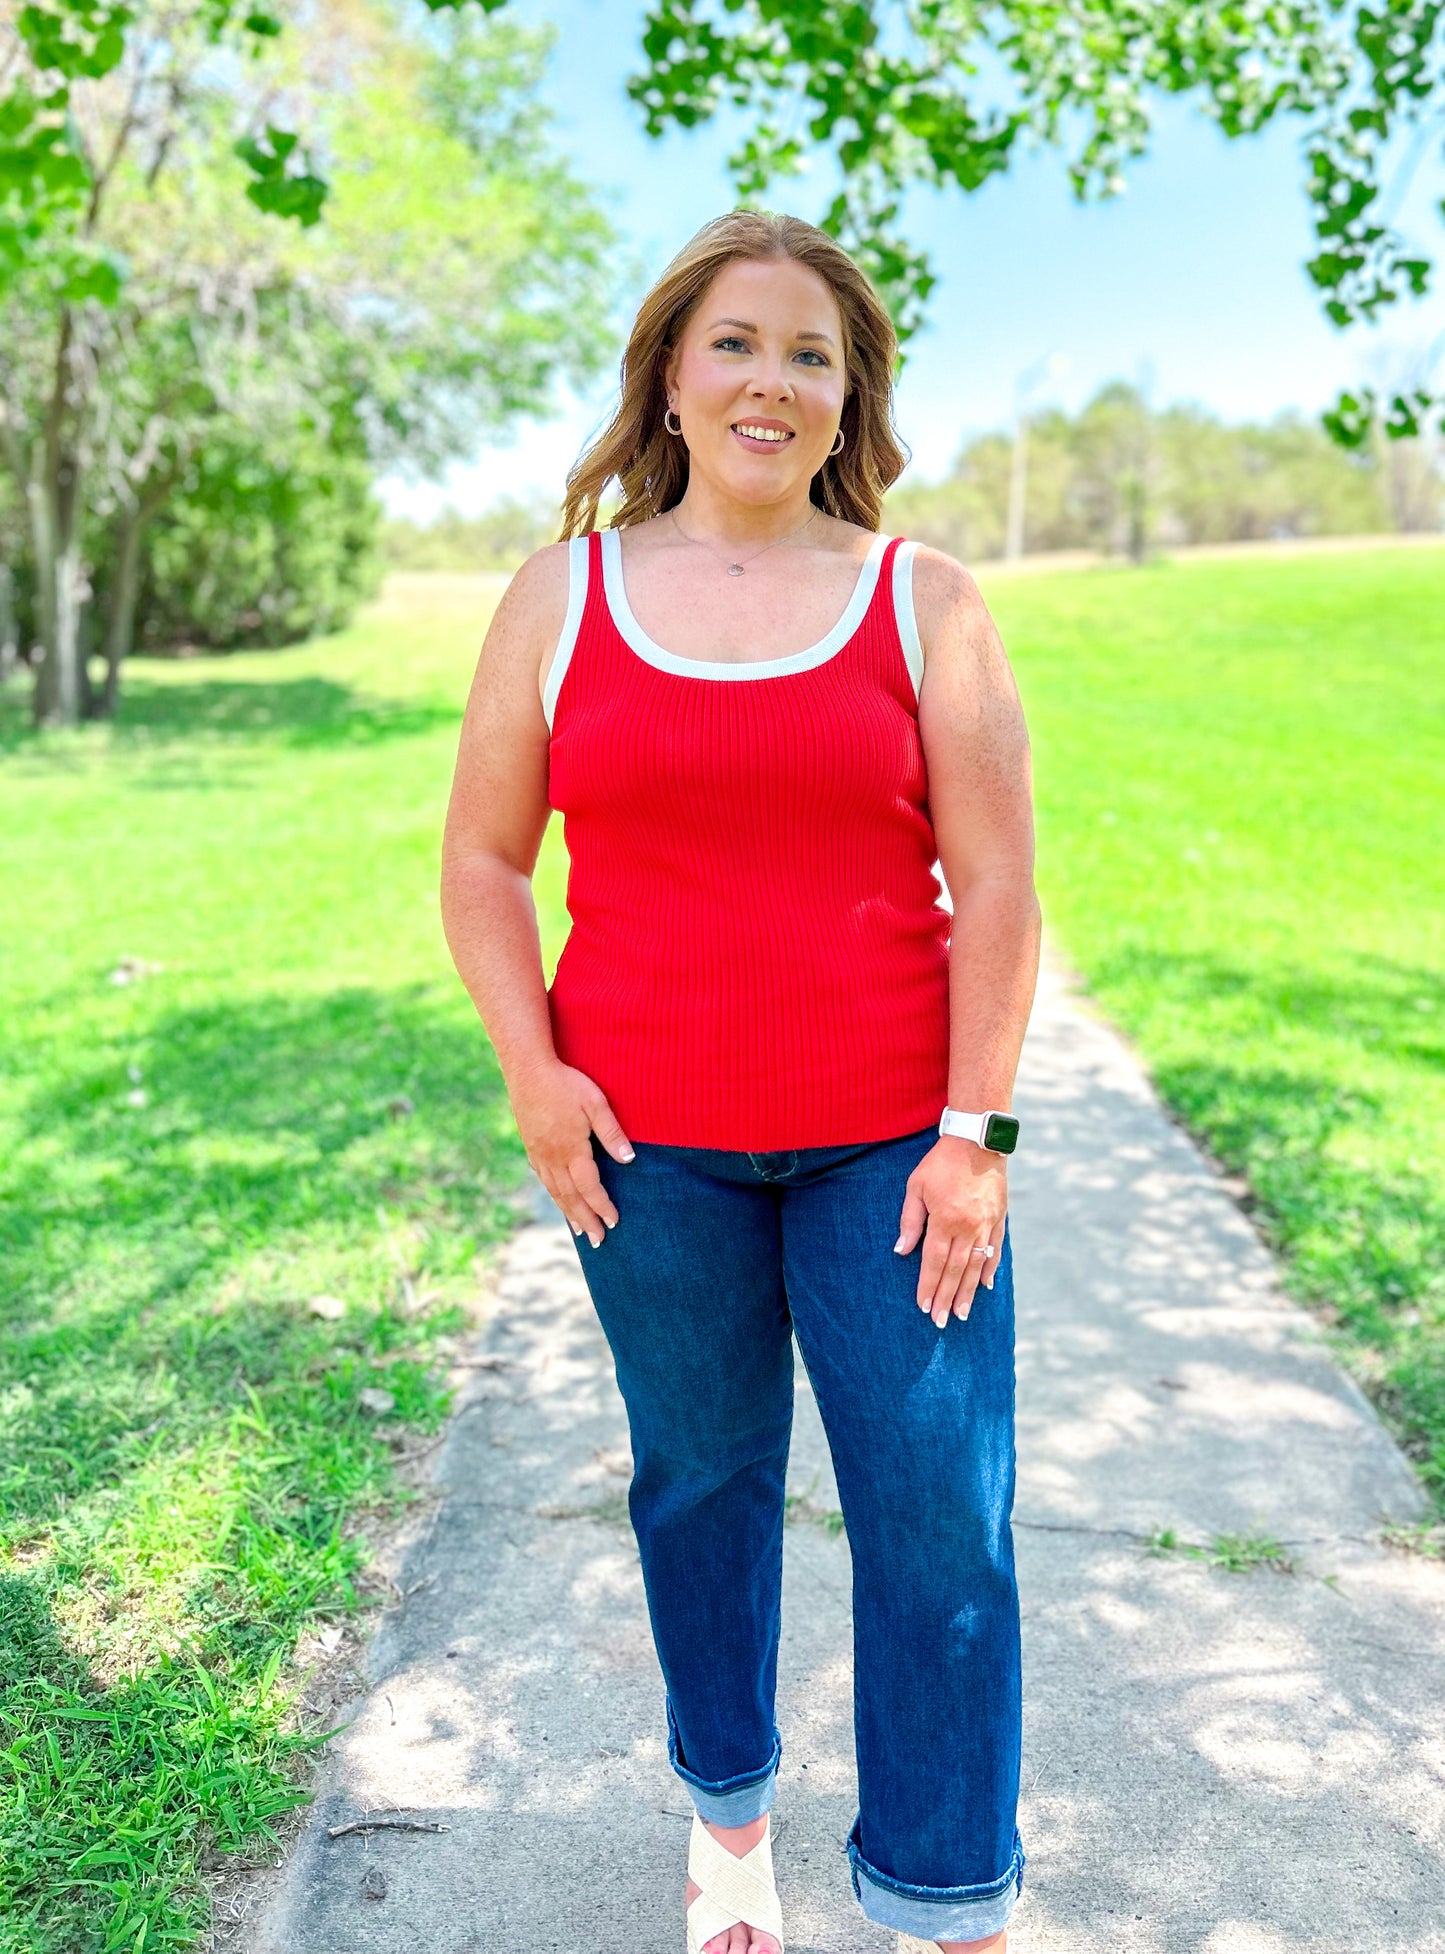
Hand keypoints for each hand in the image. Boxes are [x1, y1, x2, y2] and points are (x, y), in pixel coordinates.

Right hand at [512, 1060, 633, 1246]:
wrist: (528, 1070)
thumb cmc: (566, 1084)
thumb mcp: (595, 1103)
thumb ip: (612, 1133)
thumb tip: (629, 1160)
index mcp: (572, 1149)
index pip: (590, 1187)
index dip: (602, 1206)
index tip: (614, 1221)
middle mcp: (553, 1157)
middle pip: (571, 1197)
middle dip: (587, 1220)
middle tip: (599, 1241)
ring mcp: (539, 1154)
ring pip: (556, 1191)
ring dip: (569, 1213)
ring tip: (581, 1231)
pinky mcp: (531, 1146)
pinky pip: (544, 1179)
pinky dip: (555, 1195)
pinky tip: (560, 1200)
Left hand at [895, 1137, 1006, 1326]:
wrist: (977, 1140)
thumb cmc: (941, 1162)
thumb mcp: (916, 1186)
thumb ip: (910, 1221)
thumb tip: (901, 1251)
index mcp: (946, 1220)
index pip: (934, 1261)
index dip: (927, 1285)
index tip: (922, 1306)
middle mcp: (968, 1227)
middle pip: (955, 1270)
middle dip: (945, 1297)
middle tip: (940, 1321)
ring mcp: (986, 1224)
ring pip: (976, 1266)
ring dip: (968, 1292)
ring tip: (961, 1314)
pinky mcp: (999, 1219)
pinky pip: (995, 1250)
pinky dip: (990, 1269)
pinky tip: (986, 1286)